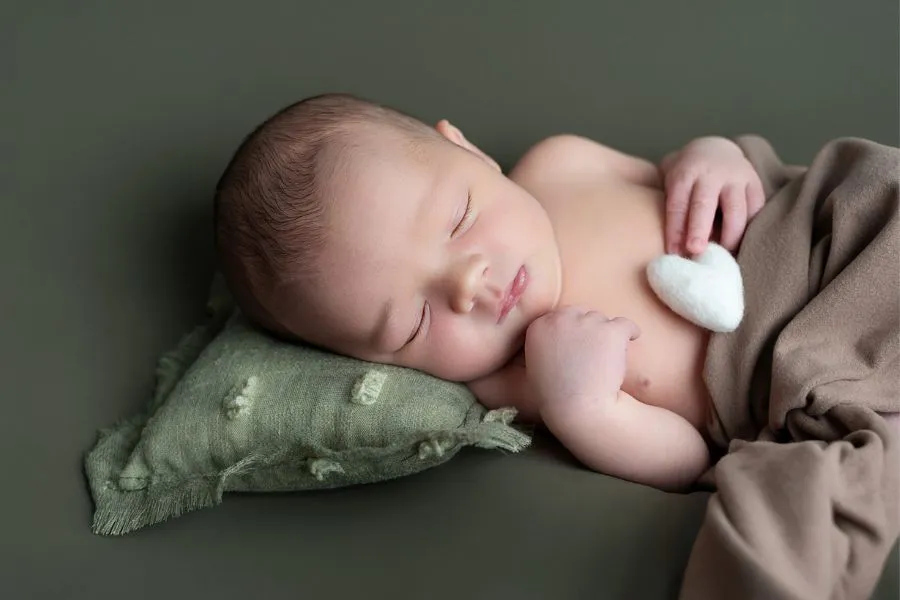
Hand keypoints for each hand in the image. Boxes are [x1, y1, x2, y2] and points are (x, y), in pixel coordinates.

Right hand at [524, 306, 640, 411]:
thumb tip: (557, 335)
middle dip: (586, 330)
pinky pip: (627, 324)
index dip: (569, 332)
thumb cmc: (555, 397)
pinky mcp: (611, 331)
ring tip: (606, 359)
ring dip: (605, 335)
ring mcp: (587, 323)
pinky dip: (630, 333)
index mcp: (538, 326)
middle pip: (581, 313)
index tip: (576, 348)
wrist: (578, 410)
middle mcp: (560, 319)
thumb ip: (542, 344)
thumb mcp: (533, 366)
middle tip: (592, 354)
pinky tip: (630, 343)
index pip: (559, 317)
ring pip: (602, 320)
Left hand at [661, 137, 764, 255]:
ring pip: (736, 210)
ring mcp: (737, 177)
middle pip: (704, 204)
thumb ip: (670, 207)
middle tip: (696, 251)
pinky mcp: (755, 184)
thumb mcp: (671, 182)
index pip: (678, 204)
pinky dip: (748, 231)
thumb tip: (668, 247)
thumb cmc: (685, 176)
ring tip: (722, 257)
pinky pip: (755, 211)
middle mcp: (712, 173)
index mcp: (686, 172)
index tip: (673, 252)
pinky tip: (740, 247)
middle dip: (699, 230)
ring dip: (729, 236)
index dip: (675, 229)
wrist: (715, 150)